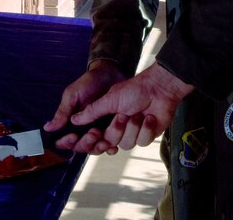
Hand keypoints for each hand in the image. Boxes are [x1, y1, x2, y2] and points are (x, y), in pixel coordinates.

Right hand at [44, 60, 125, 152]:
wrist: (111, 75)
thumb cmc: (89, 83)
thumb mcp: (73, 95)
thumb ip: (63, 112)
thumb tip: (48, 128)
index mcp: (70, 123)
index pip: (64, 141)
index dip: (66, 142)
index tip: (72, 135)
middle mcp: (83, 130)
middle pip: (80, 147)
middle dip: (86, 143)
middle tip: (93, 132)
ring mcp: (97, 132)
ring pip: (94, 149)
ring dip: (98, 146)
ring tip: (103, 136)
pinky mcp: (111, 131)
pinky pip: (110, 146)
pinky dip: (111, 148)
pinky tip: (113, 146)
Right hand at [69, 63, 192, 152]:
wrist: (158, 89)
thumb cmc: (134, 89)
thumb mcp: (110, 99)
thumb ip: (92, 111)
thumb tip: (74, 119)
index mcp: (104, 119)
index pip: (91, 137)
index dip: (90, 139)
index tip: (93, 133)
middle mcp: (115, 128)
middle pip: (107, 144)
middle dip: (115, 130)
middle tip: (121, 116)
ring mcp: (130, 133)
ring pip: (125, 144)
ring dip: (132, 127)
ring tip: (137, 113)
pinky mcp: (144, 136)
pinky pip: (141, 142)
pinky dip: (145, 129)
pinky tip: (149, 118)